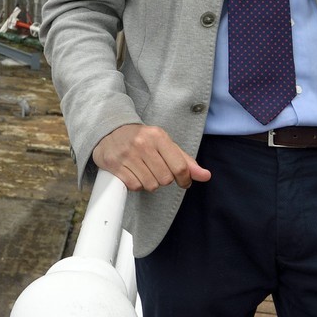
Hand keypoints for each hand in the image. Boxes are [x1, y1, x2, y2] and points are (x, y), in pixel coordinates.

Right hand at [92, 123, 210, 192]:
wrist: (110, 131)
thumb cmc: (143, 140)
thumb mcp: (165, 144)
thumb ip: (186, 161)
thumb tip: (206, 176)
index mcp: (158, 136)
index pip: (179, 166)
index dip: (184, 179)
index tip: (183, 181)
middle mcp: (142, 143)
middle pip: (165, 179)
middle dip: (164, 179)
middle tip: (157, 171)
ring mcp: (126, 154)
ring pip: (150, 184)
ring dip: (150, 183)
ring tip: (144, 172)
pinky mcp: (114, 164)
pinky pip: (134, 186)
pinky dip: (137, 184)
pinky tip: (133, 174)